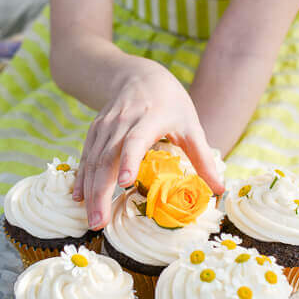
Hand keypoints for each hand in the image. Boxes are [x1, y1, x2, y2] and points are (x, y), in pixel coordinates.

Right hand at [71, 60, 224, 229]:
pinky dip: (81, 177)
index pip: (136, 140)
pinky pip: (86, 155)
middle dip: (101, 191)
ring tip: (91, 219)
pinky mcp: (95, 129)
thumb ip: (203, 158)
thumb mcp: (191, 125)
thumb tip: (220, 189)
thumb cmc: (171, 102)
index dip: (130, 160)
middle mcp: (123, 121)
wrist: (139, 75)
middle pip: (108, 157)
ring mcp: (106, 125)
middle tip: (99, 222)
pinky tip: (78, 197)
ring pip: (93, 159)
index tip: (125, 184)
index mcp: (150, 117)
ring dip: (89, 190)